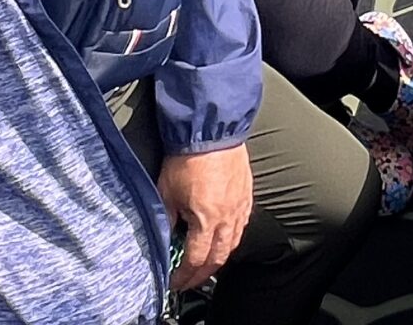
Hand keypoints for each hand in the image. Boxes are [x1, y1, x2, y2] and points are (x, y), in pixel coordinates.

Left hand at [159, 143, 252, 290]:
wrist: (211, 131)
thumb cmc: (187, 159)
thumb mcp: (167, 193)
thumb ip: (167, 220)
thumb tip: (166, 237)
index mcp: (207, 220)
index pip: (197, 259)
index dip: (185, 275)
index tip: (175, 282)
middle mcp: (227, 217)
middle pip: (218, 257)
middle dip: (203, 274)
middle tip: (190, 280)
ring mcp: (240, 206)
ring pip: (233, 242)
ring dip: (220, 257)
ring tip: (207, 263)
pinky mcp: (246, 194)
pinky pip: (242, 224)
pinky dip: (232, 237)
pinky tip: (224, 236)